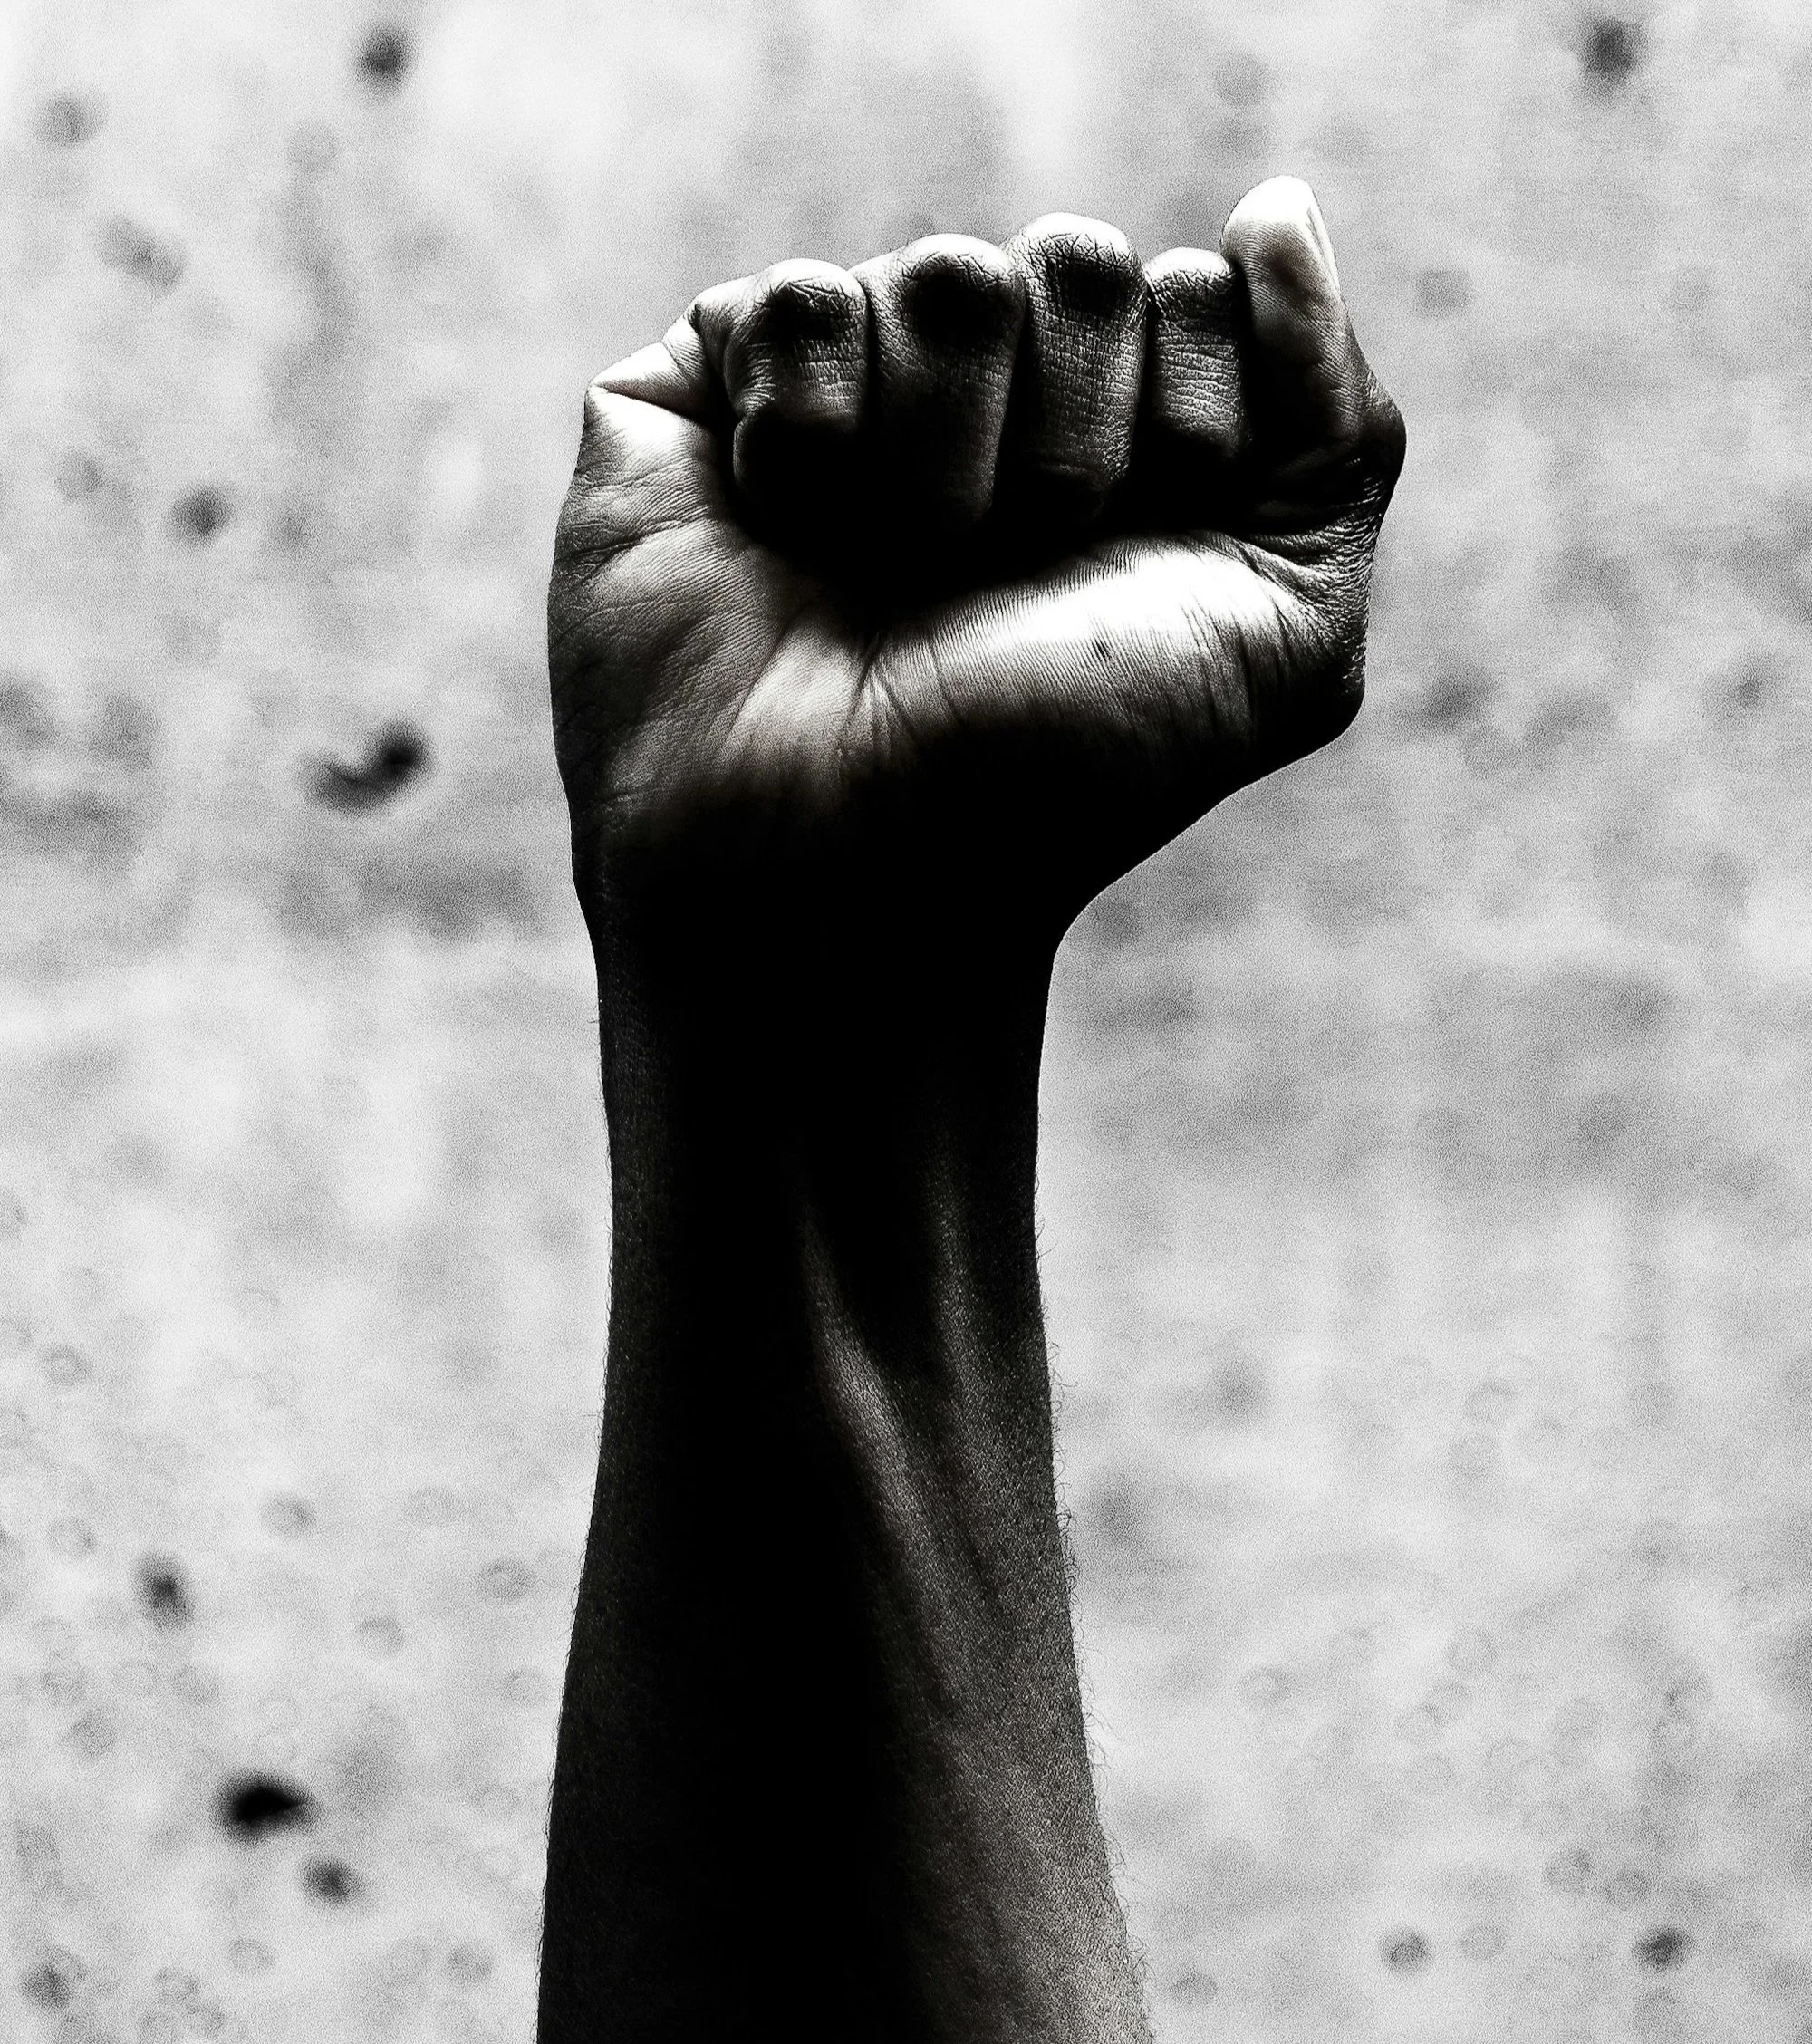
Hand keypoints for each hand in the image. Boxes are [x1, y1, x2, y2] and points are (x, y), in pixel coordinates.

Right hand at [549, 177, 1402, 954]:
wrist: (845, 869)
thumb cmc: (1053, 774)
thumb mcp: (1281, 638)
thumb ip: (1337, 427)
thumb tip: (1278, 205)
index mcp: (1130, 441)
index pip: (1203, 295)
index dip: (1181, 435)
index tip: (1125, 566)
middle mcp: (998, 400)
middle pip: (1081, 262)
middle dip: (1063, 450)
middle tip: (998, 582)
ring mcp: (856, 382)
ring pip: (941, 275)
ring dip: (936, 464)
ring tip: (884, 580)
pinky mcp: (710, 387)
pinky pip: (795, 301)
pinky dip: (807, 437)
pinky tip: (785, 534)